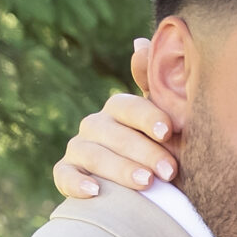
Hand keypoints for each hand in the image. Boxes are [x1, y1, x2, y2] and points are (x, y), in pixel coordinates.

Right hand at [51, 44, 178, 200]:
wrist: (161, 194)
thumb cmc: (168, 154)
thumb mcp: (172, 123)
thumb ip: (158, 85)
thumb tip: (139, 42)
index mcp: (121, 110)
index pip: (128, 106)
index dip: (147, 116)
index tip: (168, 131)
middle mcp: (96, 125)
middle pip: (112, 132)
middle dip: (143, 151)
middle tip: (169, 170)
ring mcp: (80, 148)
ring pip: (92, 154)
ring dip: (119, 168)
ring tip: (146, 183)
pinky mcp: (67, 174)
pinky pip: (64, 175)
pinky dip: (76, 182)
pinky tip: (95, 191)